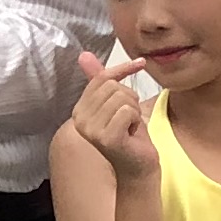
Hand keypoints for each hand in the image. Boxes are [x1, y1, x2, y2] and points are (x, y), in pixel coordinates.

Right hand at [68, 49, 155, 182]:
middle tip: (129, 119)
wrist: (138, 166)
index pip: (102, 78)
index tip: (141, 63)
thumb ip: (100, 79)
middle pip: (113, 87)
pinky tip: (132, 133)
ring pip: (122, 98)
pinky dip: (136, 120)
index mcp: (78, 110)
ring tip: (129, 126)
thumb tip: (83, 54)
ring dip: (135, 111)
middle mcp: (80, 120)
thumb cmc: (129, 134)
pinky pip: (128, 111)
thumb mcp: (115, 102)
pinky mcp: (106, 138)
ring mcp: (91, 130)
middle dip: (130, 99)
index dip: (124, 69)